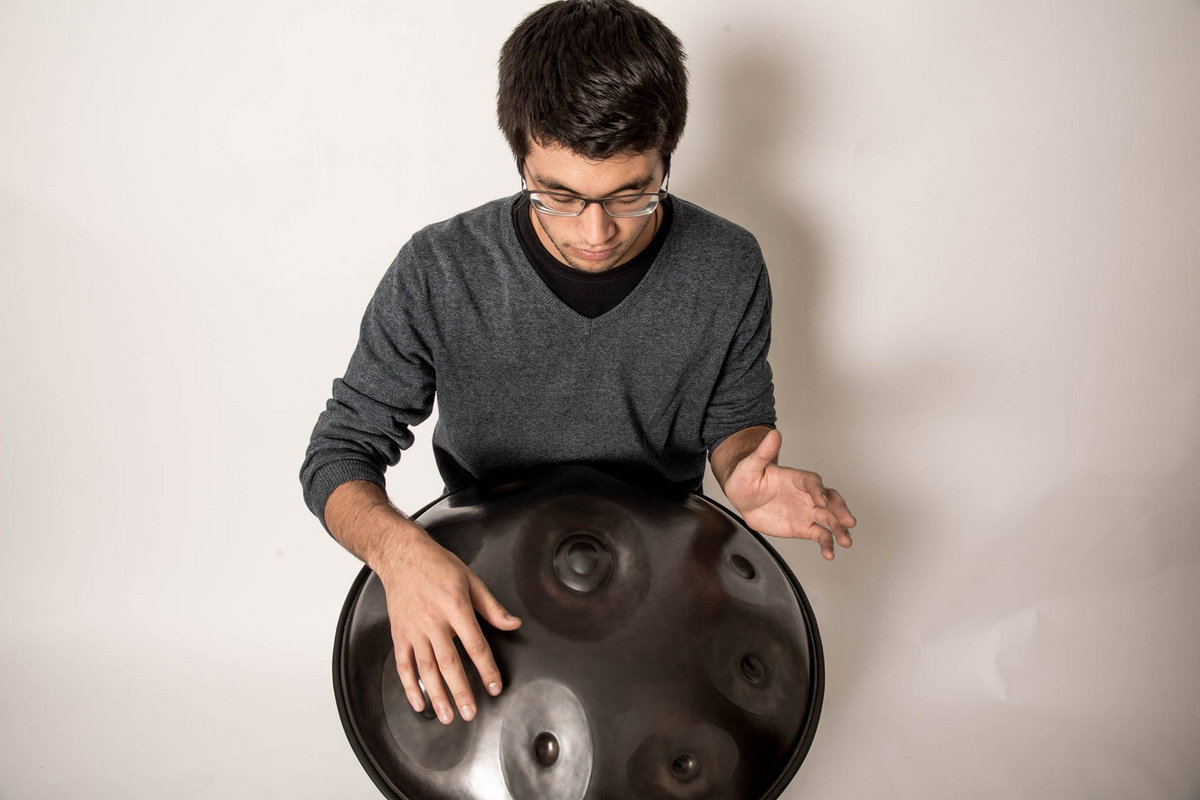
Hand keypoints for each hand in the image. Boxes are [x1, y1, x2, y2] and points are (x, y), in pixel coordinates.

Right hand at [374, 529, 521, 724]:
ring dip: (437, 695)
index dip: (486, 668)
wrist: (402, 555)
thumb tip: (513, 625)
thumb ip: (492, 607)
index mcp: (455, 607)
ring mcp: (414, 629)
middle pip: (449, 663)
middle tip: (470, 713)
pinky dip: (410, 686)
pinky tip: (420, 703)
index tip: (495, 686)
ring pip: (426, 669)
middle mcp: (433, 621)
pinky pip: (404, 665)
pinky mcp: (399, 634)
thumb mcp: (471, 580)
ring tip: (448, 715)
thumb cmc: (437, 565)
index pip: (475, 644)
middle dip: (461, 691)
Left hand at [723, 429, 856, 559]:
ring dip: (839, 529)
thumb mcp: (751, 465)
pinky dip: (826, 544)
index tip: (821, 501)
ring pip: (829, 519)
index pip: (813, 482)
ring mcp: (808, 511)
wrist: (743, 498)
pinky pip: (820, 535)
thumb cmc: (747, 477)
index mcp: (797, 478)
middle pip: (830, 500)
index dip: (818, 491)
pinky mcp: (804, 526)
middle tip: (849, 522)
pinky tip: (830, 554)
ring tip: (846, 541)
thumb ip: (763, 453)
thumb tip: (773, 434)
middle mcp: (808, 494)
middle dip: (840, 511)